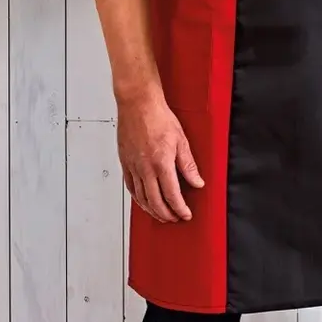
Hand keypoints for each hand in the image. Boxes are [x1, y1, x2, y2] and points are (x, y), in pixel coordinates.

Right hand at [117, 90, 204, 222]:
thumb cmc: (158, 116)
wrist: (138, 103)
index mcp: (161, 162)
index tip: (185, 214)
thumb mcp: (180, 140)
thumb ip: (188, 164)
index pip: (172, 195)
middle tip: (174, 218)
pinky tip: (143, 201)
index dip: (180, 208)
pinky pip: (130, 187)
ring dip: (152, 210)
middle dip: (166, 214)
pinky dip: (138, 199)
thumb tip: (197, 181)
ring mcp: (133, 166)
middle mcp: (145, 168)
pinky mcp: (124, 162)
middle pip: (155, 201)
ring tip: (161, 214)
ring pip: (141, 198)